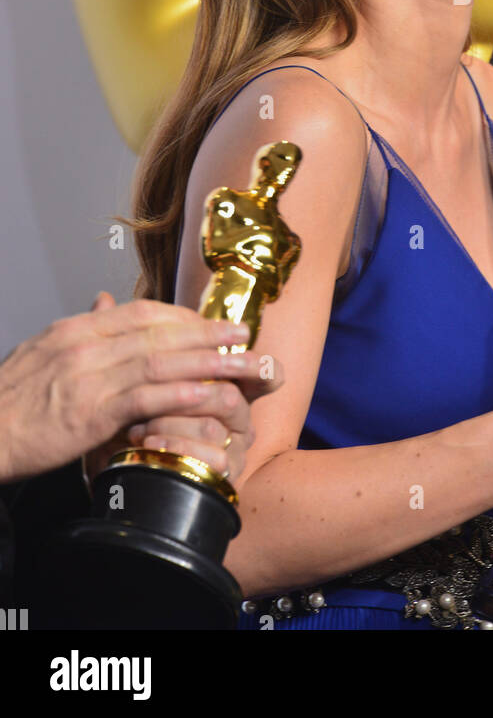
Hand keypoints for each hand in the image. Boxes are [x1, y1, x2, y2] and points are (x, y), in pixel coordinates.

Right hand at [0, 292, 280, 485]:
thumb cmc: (11, 399)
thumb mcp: (44, 350)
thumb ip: (84, 329)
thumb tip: (106, 303)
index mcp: (78, 329)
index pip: (142, 312)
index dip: (184, 317)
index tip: (213, 322)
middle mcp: (86, 346)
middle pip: (160, 333)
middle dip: (207, 333)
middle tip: (244, 333)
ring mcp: (88, 378)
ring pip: (160, 362)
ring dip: (206, 361)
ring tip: (241, 363)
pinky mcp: (89, 414)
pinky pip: (144, 399)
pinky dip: (178, 395)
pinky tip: (206, 395)